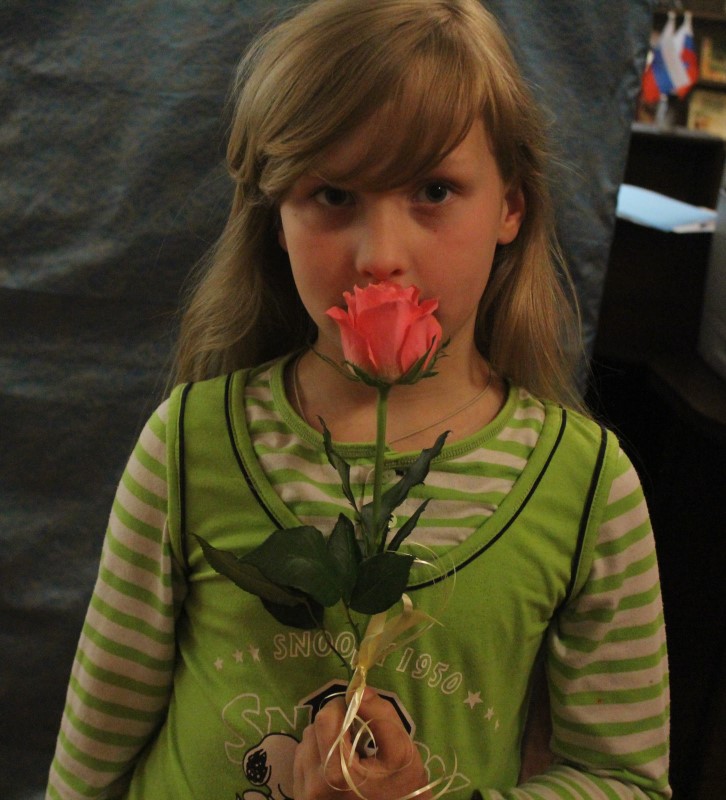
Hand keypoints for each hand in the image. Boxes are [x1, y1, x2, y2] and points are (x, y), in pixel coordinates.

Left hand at [293, 688, 431, 799]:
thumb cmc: (400, 790)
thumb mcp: (401, 750)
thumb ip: (381, 715)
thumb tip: (358, 689)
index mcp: (337, 773)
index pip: (326, 719)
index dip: (343, 706)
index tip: (359, 712)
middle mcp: (313, 786)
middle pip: (314, 729)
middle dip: (335, 722)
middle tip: (356, 734)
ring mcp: (304, 795)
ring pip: (306, 743)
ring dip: (324, 739)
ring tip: (348, 753)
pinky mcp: (300, 799)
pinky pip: (302, 761)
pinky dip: (318, 755)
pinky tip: (337, 767)